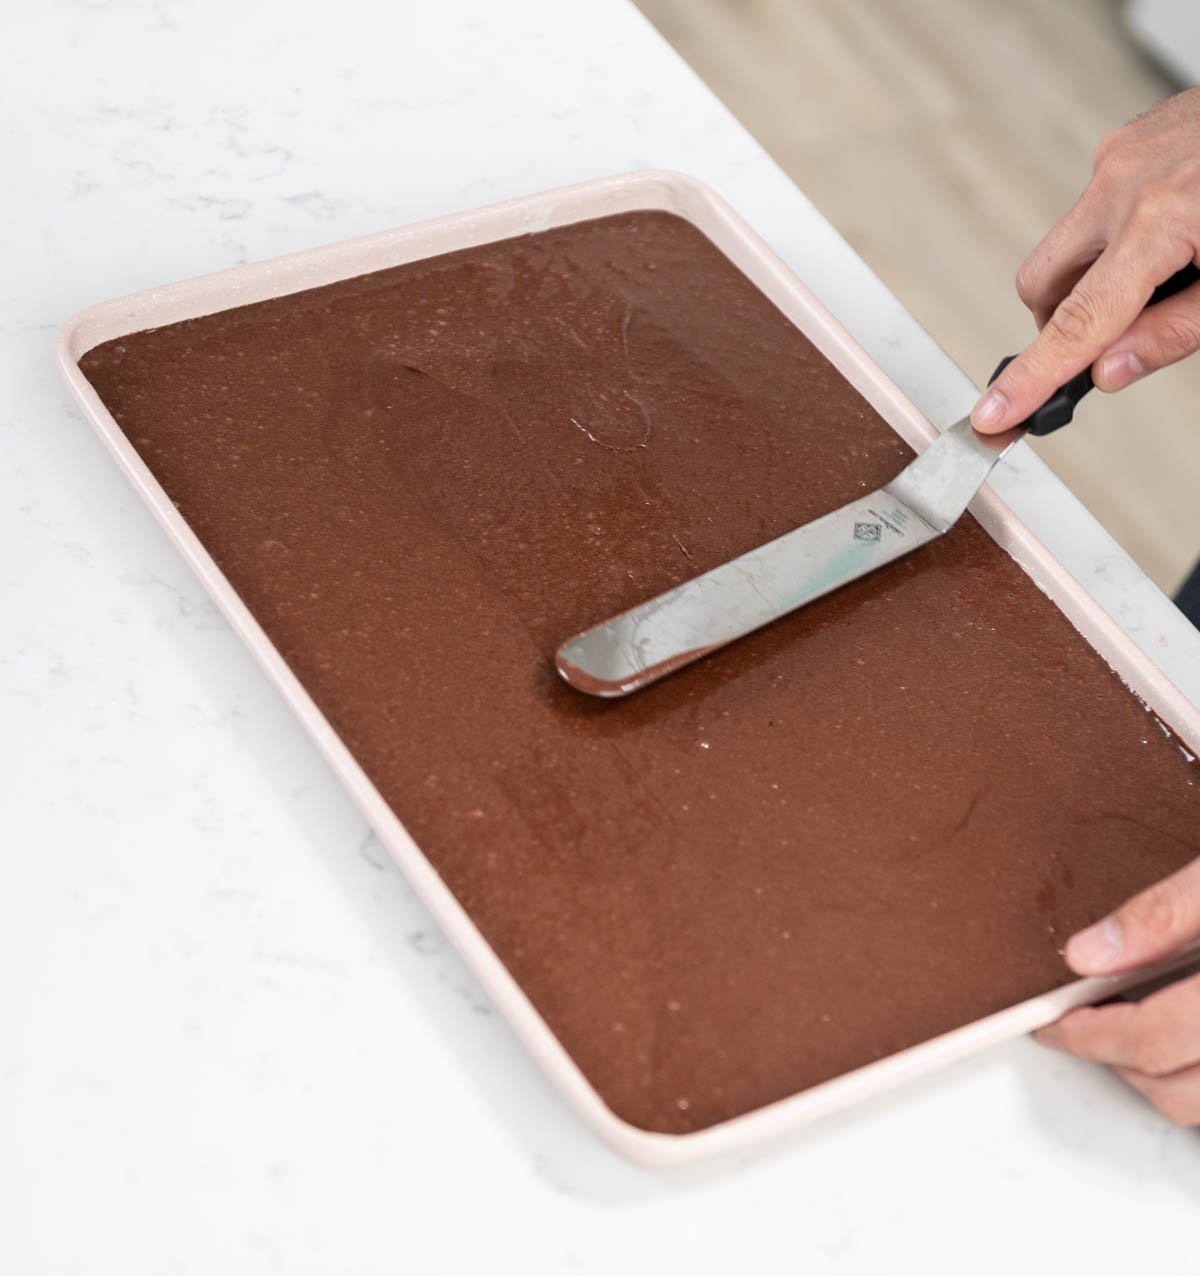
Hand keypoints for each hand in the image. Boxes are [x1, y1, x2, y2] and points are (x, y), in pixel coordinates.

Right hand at [973, 88, 1199, 432]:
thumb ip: (1175, 331)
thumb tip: (1109, 369)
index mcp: (1161, 218)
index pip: (1077, 322)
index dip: (1031, 377)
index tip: (994, 413)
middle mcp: (1125, 181)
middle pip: (1043, 284)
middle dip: (1059, 323)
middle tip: (1108, 340)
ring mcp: (1122, 155)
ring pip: (1066, 247)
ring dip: (1093, 278)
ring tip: (1164, 274)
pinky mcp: (1129, 141)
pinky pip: (1096, 209)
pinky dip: (1116, 238)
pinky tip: (1172, 232)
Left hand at [1033, 856, 1199, 1125]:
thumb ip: (1164, 913)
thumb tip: (1086, 955)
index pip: (1153, 1039)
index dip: (1089, 1036)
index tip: (1053, 1022)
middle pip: (1178, 1093)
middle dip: (1117, 1063)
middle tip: (1081, 1026)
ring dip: (1162, 1080)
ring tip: (1132, 1029)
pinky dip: (1197, 1079)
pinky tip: (1186, 1038)